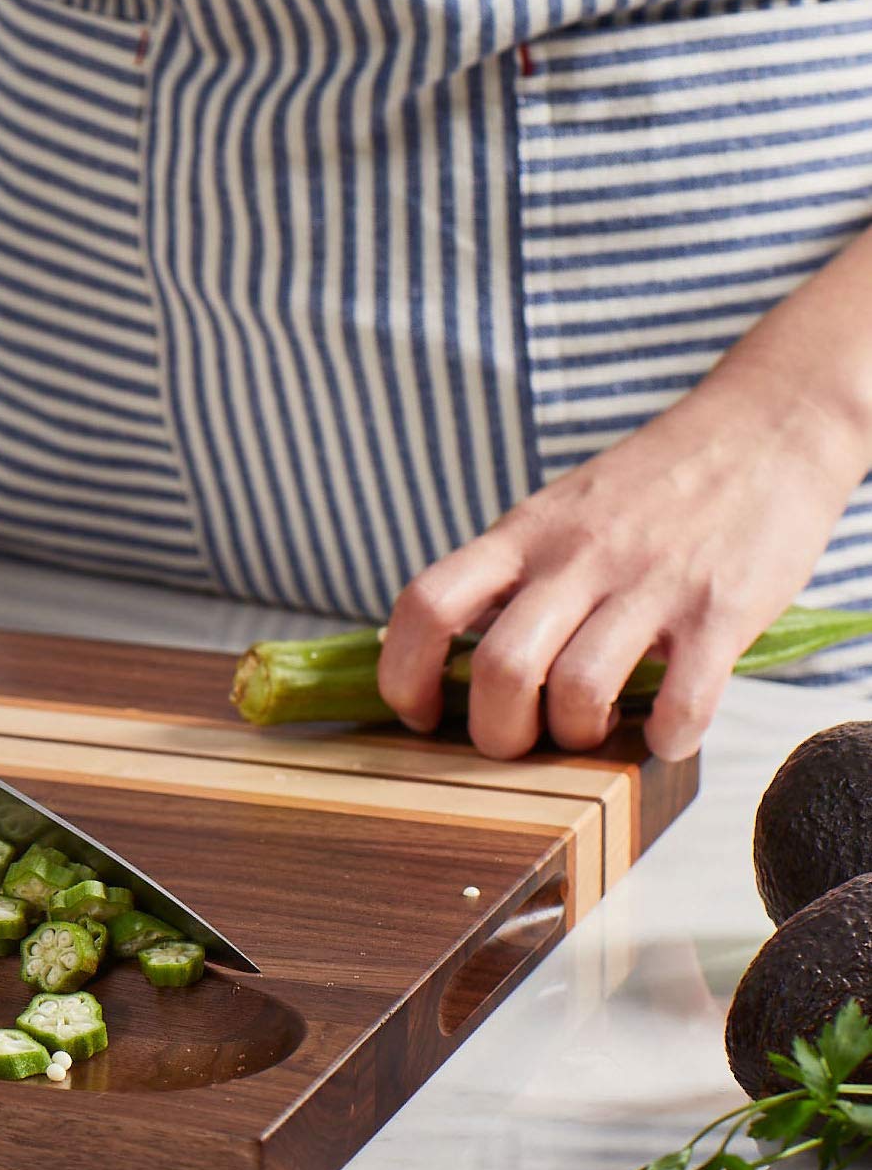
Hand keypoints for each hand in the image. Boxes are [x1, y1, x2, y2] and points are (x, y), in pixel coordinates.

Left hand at [377, 384, 863, 759]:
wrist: (766, 427)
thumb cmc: (650, 485)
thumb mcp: (555, 512)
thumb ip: (506, 574)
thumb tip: (442, 654)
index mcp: (521, 536)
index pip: (425, 605)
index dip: (403, 676)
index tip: (421, 715)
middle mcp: (576, 559)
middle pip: (499, 667)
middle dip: (497, 733)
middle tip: (519, 742)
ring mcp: (649, 583)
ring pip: (578, 688)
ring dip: (577, 735)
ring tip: (591, 731)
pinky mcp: (721, 609)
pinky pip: (683, 698)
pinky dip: (667, 736)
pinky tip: (666, 734)